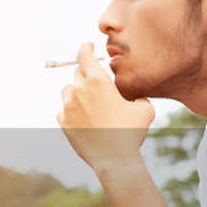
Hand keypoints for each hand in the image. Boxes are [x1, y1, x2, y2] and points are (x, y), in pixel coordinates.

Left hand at [56, 43, 154, 170]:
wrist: (114, 160)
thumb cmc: (131, 133)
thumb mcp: (144, 108)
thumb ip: (138, 94)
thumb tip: (134, 94)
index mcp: (98, 81)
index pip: (84, 55)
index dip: (86, 48)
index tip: (89, 47)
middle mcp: (80, 90)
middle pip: (78, 73)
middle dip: (87, 74)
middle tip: (97, 84)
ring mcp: (68, 106)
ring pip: (68, 91)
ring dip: (77, 92)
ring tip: (91, 104)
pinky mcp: (62, 121)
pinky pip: (63, 110)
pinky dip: (71, 111)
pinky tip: (84, 120)